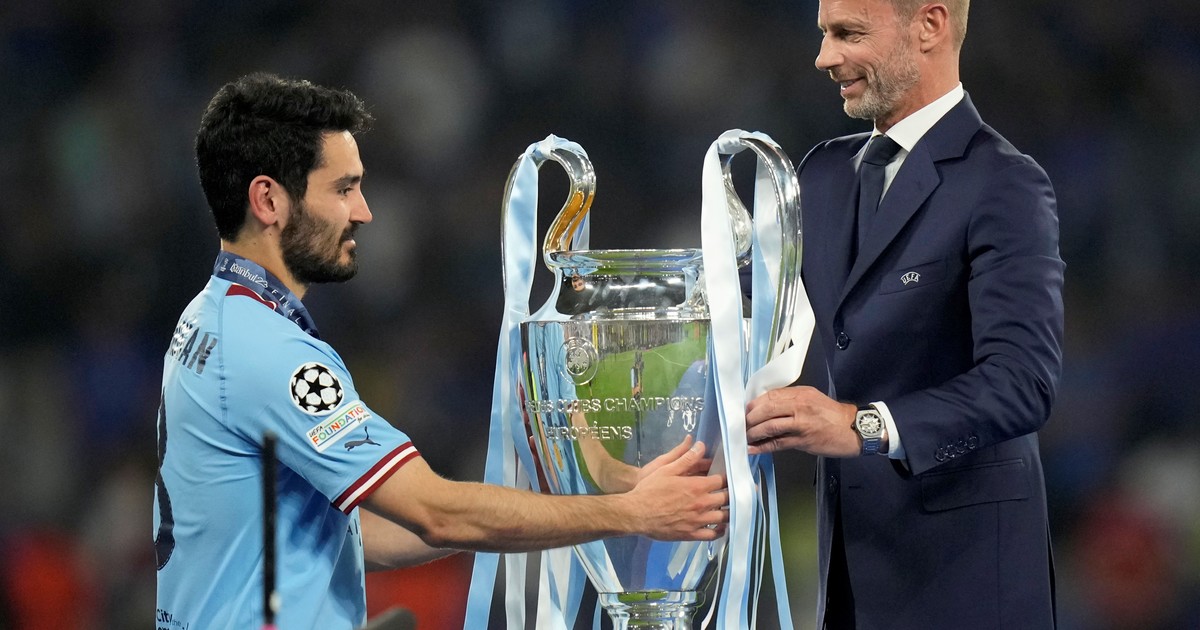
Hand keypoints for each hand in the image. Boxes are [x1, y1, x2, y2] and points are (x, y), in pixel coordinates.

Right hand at [624, 440, 727, 540]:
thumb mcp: (666, 469)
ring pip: (723, 517)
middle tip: (730, 491)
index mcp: (697, 486)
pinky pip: (712, 535)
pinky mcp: (692, 534)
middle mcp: (701, 504)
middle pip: (726, 499)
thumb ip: (686, 458)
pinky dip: (720, 530)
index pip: (721, 481)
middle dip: (729, 493)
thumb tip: (701, 445)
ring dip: (727, 511)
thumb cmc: (650, 489)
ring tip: (727, 508)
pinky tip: (719, 526)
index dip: (725, 478)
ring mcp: (698, 521)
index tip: (726, 477)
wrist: (636, 513)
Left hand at [745, 386, 859, 456]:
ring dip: (753, 432)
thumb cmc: (832, 415)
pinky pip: (778, 443)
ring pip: (770, 426)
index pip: (770, 396)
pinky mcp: (803, 440)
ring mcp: (801, 423)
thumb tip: (767, 406)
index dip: (754, 404)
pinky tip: (752, 449)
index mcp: (800, 393)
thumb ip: (791, 400)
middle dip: (750, 418)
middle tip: (740, 425)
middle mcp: (799, 405)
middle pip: (767, 409)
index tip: (744, 411)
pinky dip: (762, 446)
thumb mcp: (812, 399)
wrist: (853, 429)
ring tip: (744, 437)